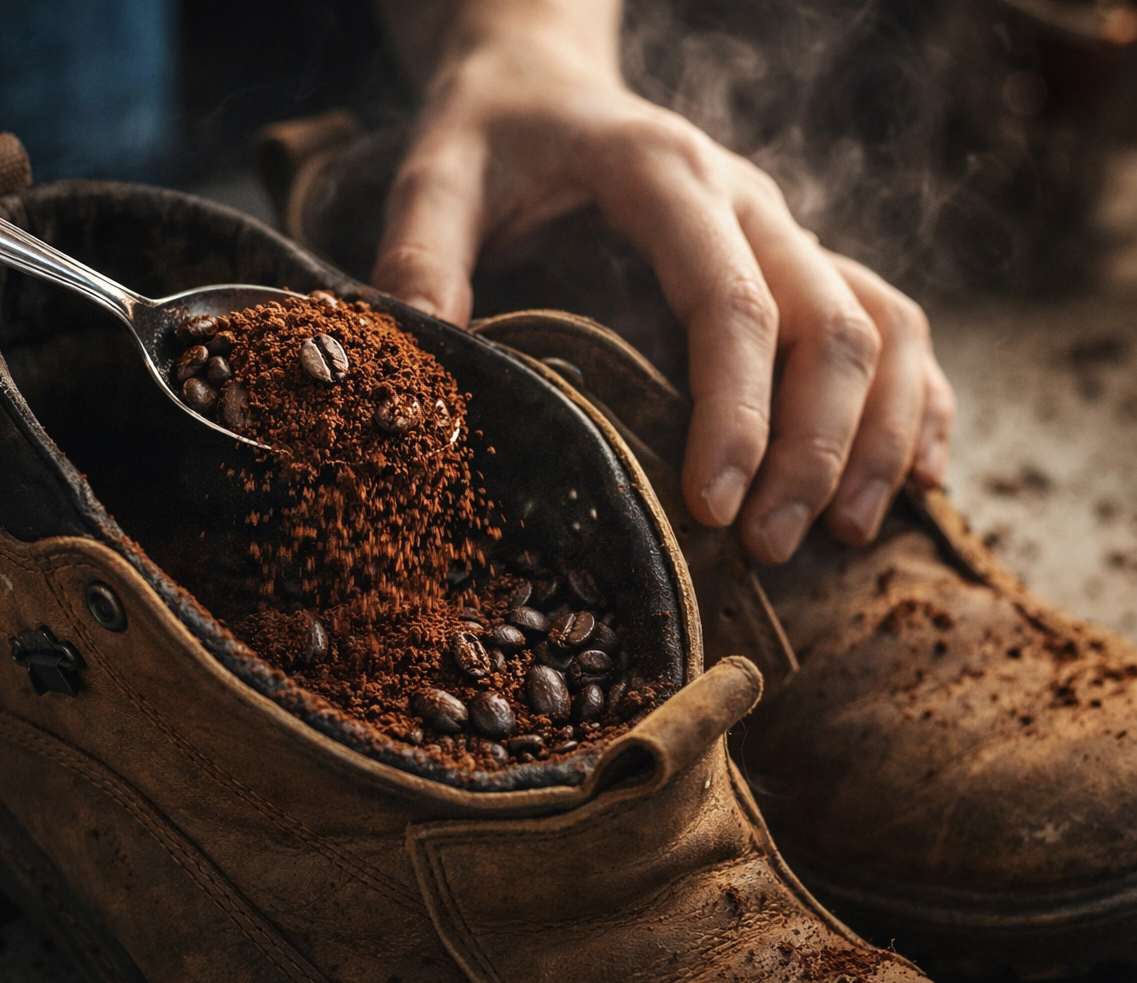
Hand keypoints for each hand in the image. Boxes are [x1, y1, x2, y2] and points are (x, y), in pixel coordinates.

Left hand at [372, 27, 954, 562]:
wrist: (542, 79)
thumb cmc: (492, 134)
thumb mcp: (438, 173)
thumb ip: (422, 249)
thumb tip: (419, 346)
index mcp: (664, 175)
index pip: (728, 301)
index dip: (735, 410)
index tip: (716, 508)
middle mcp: (746, 198)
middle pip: (828, 324)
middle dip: (814, 448)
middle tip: (768, 551)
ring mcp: (782, 226)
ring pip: (881, 324)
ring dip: (877, 433)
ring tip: (846, 533)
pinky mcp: (795, 254)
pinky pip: (893, 317)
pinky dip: (914, 397)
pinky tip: (914, 474)